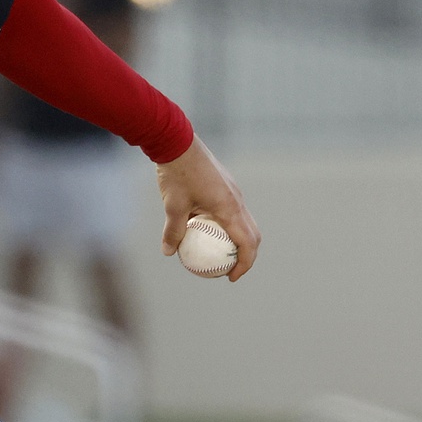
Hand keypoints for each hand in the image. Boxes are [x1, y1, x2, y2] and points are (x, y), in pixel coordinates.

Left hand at [155, 137, 260, 281]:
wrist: (179, 144)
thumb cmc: (177, 175)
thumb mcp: (173, 206)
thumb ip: (174, 231)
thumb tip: (168, 252)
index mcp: (230, 208)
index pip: (247, 243)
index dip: (244, 264)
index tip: (231, 278)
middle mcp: (238, 201)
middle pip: (253, 234)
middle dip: (247, 256)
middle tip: (230, 270)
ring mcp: (234, 192)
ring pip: (245, 222)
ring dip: (239, 240)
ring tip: (221, 254)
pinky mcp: (227, 186)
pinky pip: (234, 212)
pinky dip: (229, 226)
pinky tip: (208, 231)